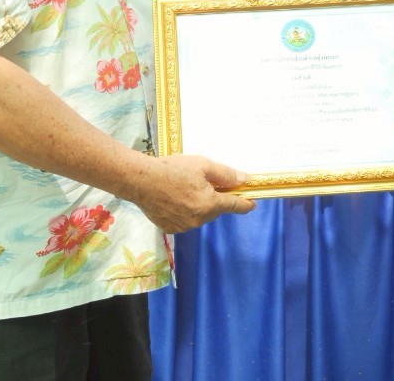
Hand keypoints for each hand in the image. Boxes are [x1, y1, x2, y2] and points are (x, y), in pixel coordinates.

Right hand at [131, 155, 255, 232]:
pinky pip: (184, 221)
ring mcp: (184, 226)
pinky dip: (184, 212)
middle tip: (203, 184)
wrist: (141, 180)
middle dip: (214, 198)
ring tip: (183, 189)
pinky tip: (173, 199)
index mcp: (209, 203)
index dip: (245, 204)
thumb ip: (225, 175)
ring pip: (199, 216)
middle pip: (215, 209)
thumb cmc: (173, 169)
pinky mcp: (170, 228)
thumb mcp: (202, 165)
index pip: (234, 205)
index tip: (252, 204)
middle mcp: (199, 219)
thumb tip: (244, 180)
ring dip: (198, 205)